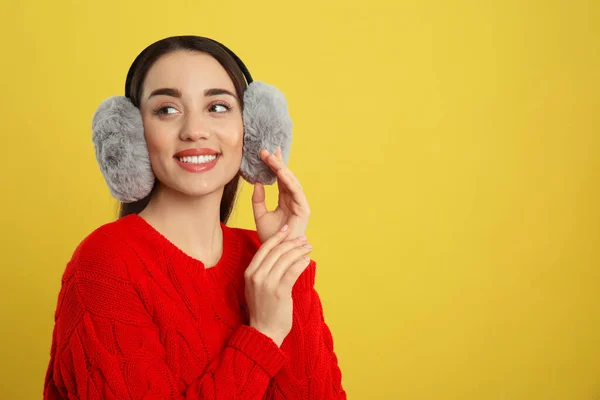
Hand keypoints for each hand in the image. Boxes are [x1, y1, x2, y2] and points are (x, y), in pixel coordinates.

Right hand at [244, 225, 312, 346]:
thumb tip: (280, 254)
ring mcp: (267, 283)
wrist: (263, 332)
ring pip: (286, 259)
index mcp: (249, 272)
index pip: (264, 248)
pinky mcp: (280, 291)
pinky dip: (301, 263)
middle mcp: (256, 276)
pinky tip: (307, 260)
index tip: (287, 230)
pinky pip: (293, 271)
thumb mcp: (256, 287)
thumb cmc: (263, 309)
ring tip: (308, 248)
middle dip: (292, 242)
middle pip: (277, 251)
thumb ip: (264, 271)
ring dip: (299, 251)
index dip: (277, 237)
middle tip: (303, 239)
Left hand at [253, 147, 310, 242]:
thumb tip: (257, 183)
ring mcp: (300, 204)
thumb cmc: (271, 238)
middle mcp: (294, 200)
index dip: (274, 166)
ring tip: (271, 157)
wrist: (277, 254)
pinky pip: (296, 191)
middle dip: (277, 163)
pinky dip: (288, 180)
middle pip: (286, 177)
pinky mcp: (304, 209)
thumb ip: (258, 200)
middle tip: (267, 150)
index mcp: (285, 201)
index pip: (280, 179)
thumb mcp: (260, 215)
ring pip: (291, 181)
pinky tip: (280, 171)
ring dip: (281, 168)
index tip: (265, 153)